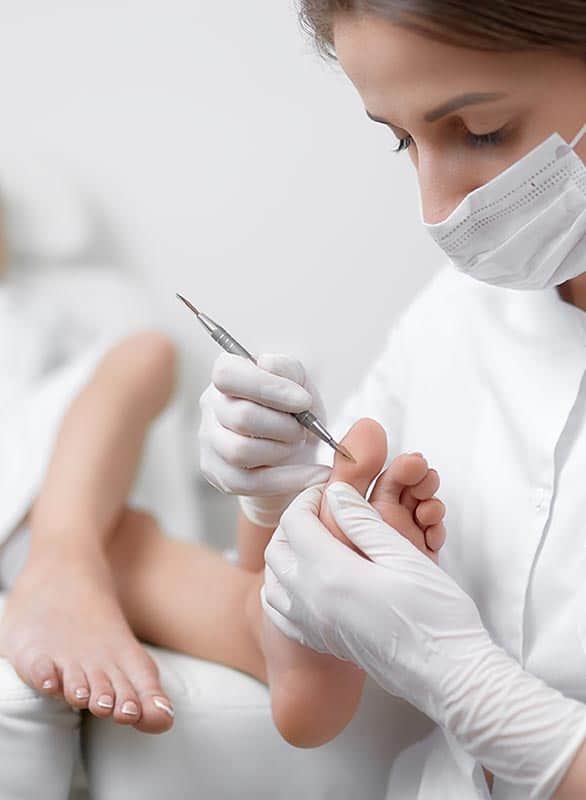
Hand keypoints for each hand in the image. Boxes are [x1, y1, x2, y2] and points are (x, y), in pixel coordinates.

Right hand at [198, 352, 330, 526]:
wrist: (296, 452)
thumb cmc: (294, 411)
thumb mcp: (300, 384)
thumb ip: (288, 368)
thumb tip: (268, 364)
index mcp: (227, 375)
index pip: (227, 375)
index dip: (267, 387)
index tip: (303, 401)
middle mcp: (211, 407)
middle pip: (240, 417)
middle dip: (283, 426)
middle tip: (303, 429)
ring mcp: (211, 443)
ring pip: (240, 451)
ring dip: (282, 450)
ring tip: (299, 445)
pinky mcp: (220, 475)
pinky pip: (251, 483)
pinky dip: (290, 479)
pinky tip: (314, 474)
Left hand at [262, 482, 585, 797]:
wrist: (449, 674)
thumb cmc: (436, 613)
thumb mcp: (403, 555)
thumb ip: (363, 521)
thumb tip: (336, 494)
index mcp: (331, 574)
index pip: (295, 523)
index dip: (308, 499)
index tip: (330, 492)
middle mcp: (312, 602)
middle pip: (277, 550)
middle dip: (294, 523)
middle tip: (323, 512)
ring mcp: (314, 627)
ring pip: (273, 582)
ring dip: (286, 555)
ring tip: (316, 542)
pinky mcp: (322, 643)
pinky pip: (282, 612)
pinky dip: (284, 589)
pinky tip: (310, 580)